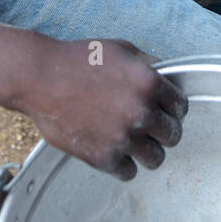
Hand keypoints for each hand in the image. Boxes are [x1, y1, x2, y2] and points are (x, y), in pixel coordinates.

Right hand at [14, 36, 188, 179]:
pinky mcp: (103, 158)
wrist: (39, 78)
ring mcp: (122, 138)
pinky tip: (113, 149)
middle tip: (148, 128)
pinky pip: (129, 172)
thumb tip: (167, 77)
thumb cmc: (77, 60)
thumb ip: (148, 64)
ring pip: (156, 159)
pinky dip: (123, 164)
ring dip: (146, 151)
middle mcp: (141, 112)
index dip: (173, 109)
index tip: (164, 112)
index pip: (181, 108)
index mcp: (149, 83)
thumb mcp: (120, 49)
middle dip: (162, 131)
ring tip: (133, 142)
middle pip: (173, 136)